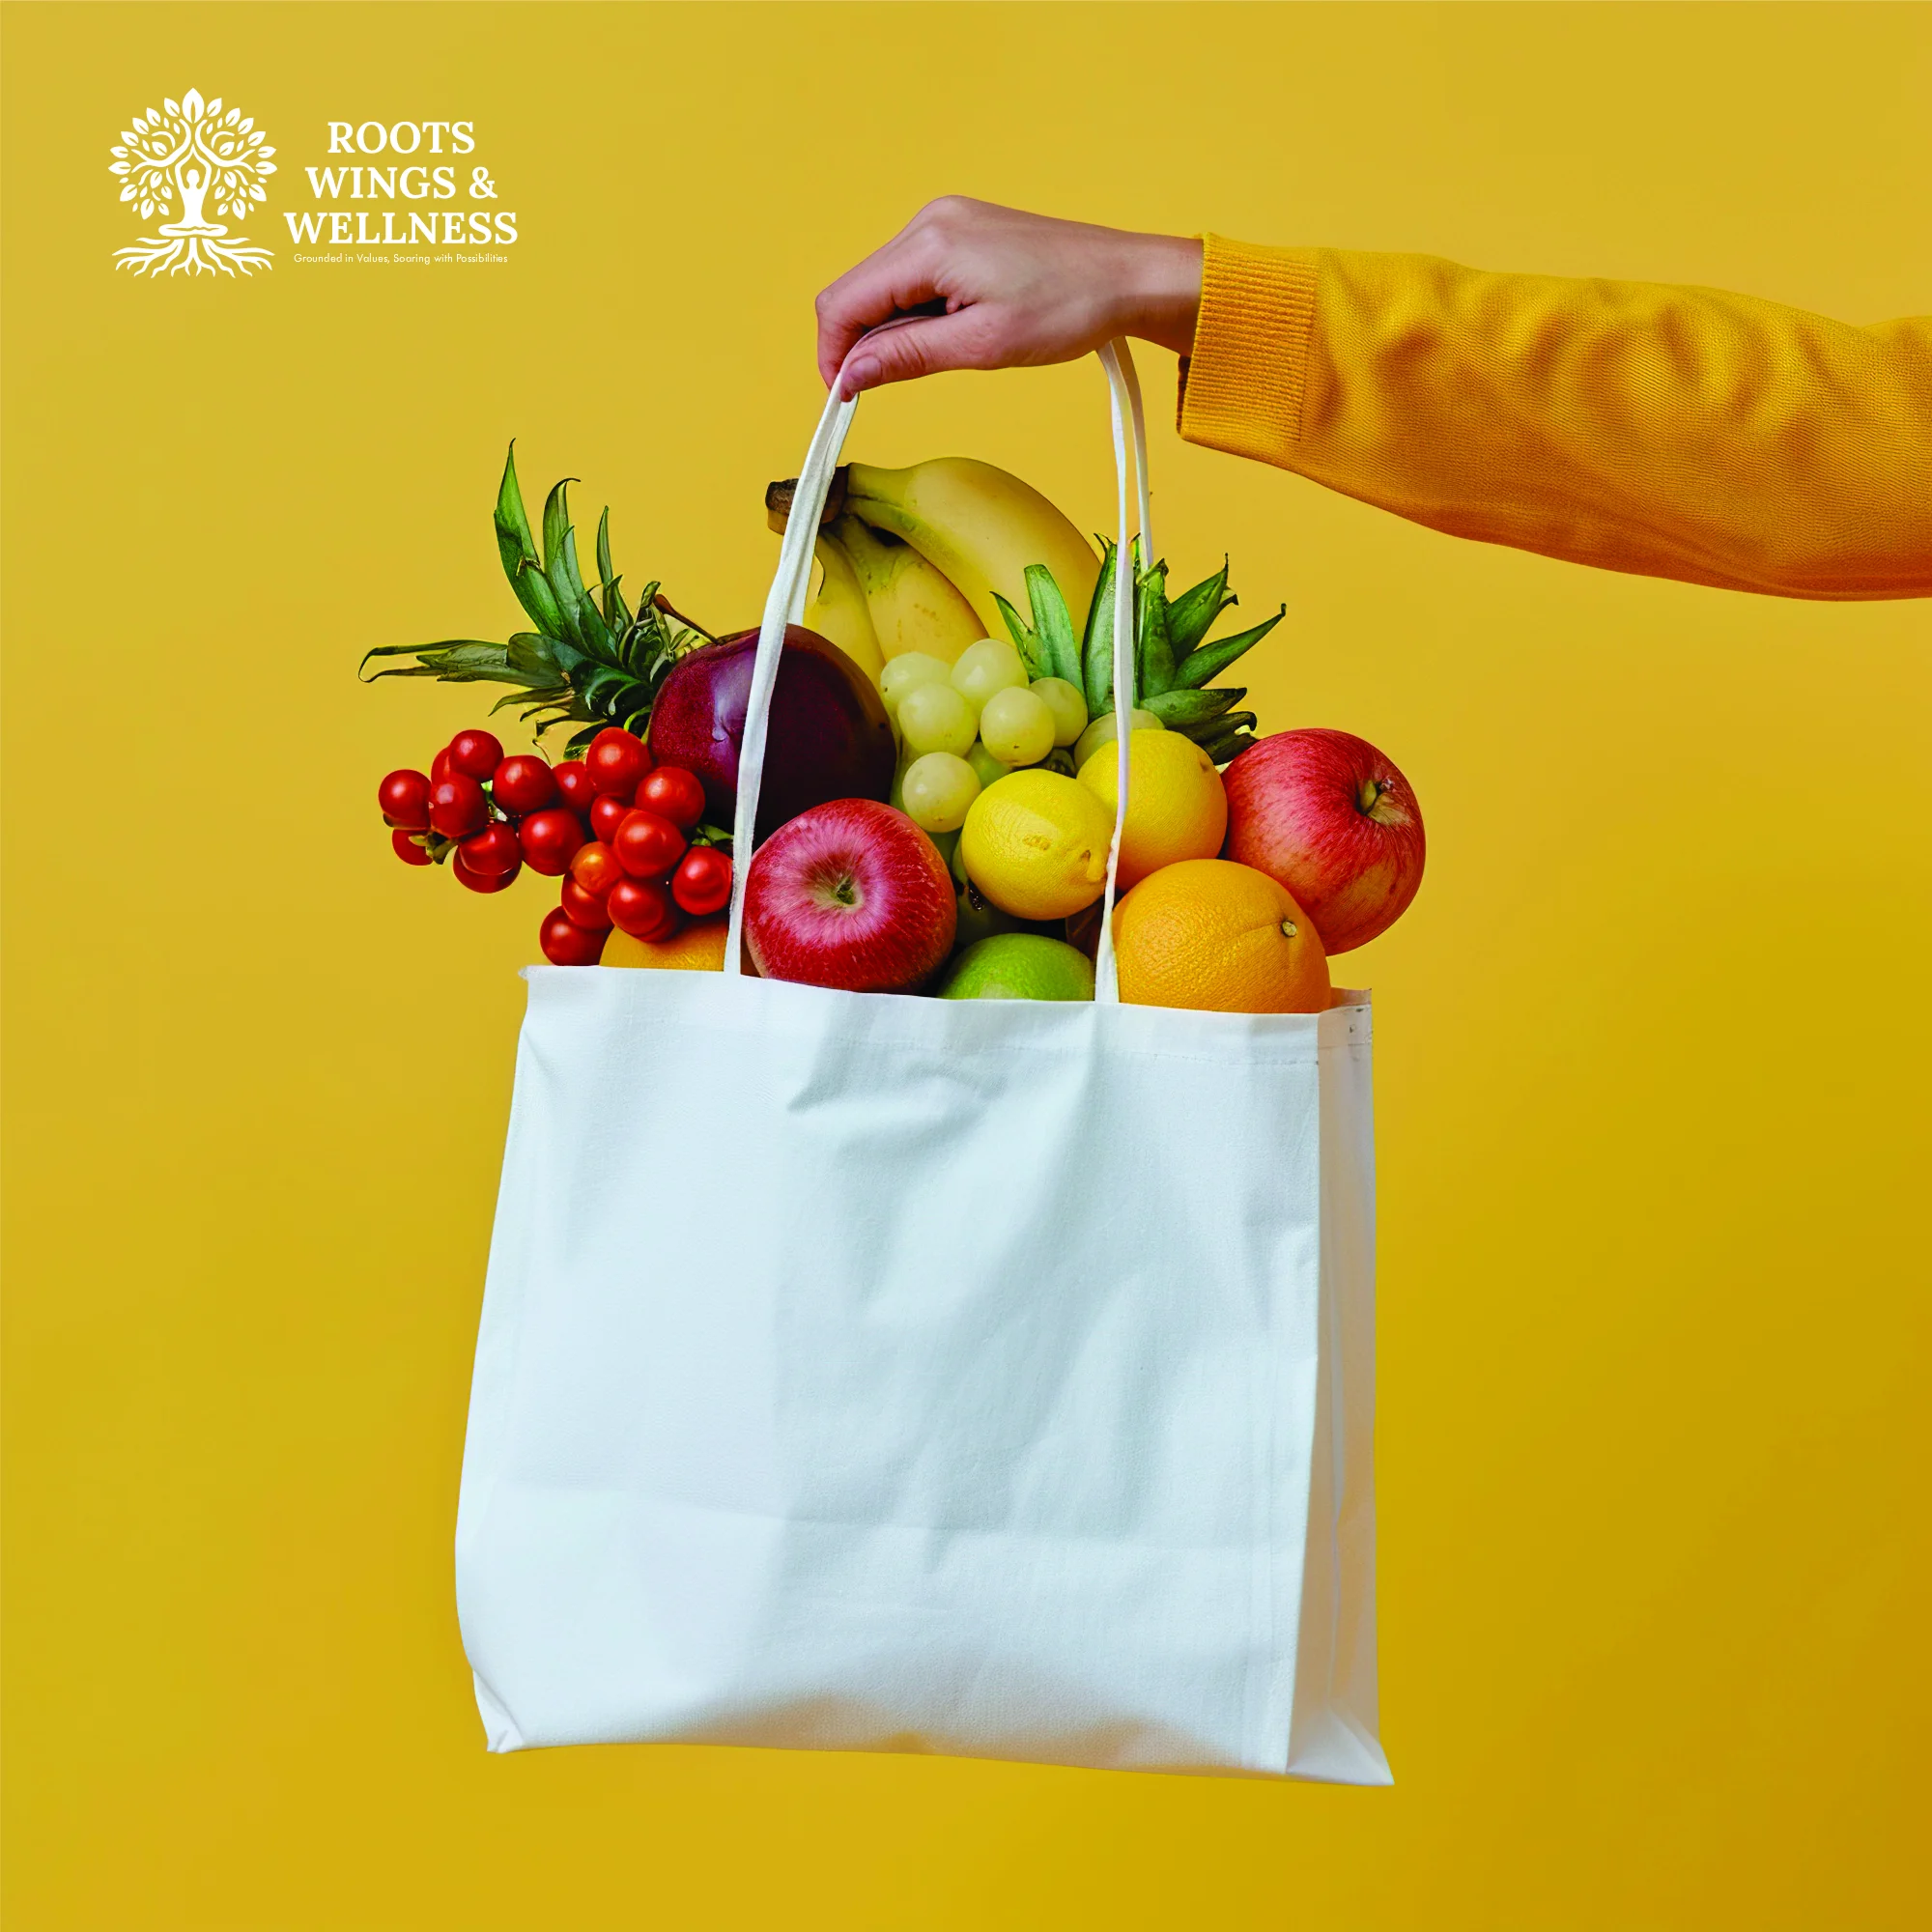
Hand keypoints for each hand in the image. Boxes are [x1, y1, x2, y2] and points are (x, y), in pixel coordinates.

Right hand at [815, 198, 1203, 396]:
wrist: (1124, 278)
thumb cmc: (1067, 310)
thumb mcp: (982, 345)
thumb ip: (908, 357)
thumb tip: (851, 375)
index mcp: (929, 244)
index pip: (844, 301)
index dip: (834, 354)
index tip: (844, 397)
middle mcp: (928, 221)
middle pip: (856, 290)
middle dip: (860, 344)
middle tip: (890, 388)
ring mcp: (943, 221)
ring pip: (882, 285)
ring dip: (891, 329)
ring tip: (944, 353)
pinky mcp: (959, 230)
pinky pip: (912, 275)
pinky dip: (915, 311)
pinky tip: (954, 330)